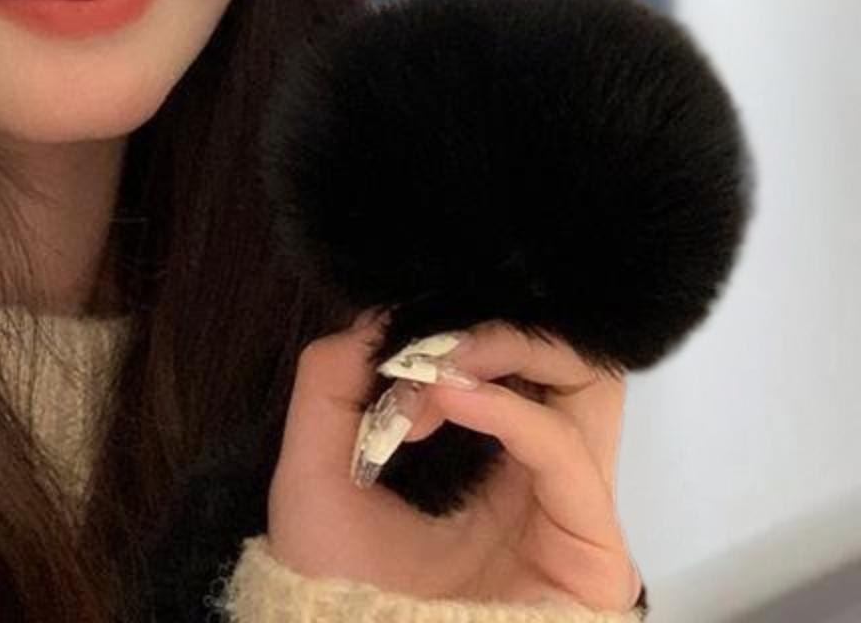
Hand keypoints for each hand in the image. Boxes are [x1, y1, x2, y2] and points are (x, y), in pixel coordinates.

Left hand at [266, 312, 643, 610]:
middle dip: (501, 329)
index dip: (457, 335)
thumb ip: (331, 384)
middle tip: (435, 343)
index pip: (513, 367)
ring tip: (439, 365)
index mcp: (489, 469)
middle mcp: (540, 485)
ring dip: (507, 351)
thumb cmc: (336, 588)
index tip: (398, 347)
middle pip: (567, 367)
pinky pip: (568, 453)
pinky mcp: (593, 554)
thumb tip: (378, 315)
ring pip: (584, 389)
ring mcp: (571, 516)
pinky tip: (451, 396)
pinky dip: (509, 407)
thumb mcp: (311, 472)